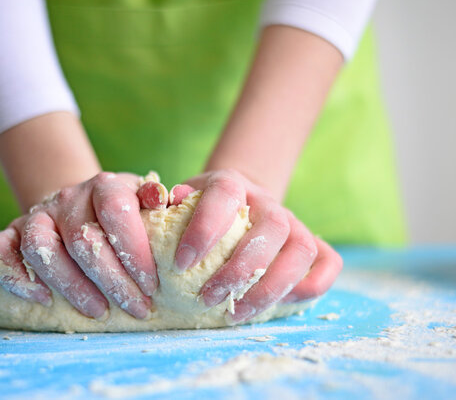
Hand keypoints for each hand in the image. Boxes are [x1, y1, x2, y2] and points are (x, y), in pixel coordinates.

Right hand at [0, 172, 159, 319]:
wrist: (79, 204)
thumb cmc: (120, 212)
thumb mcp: (143, 202)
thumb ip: (156, 201)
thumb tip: (167, 198)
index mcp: (104, 186)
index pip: (115, 212)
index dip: (133, 251)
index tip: (152, 285)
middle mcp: (68, 198)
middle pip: (81, 239)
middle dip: (111, 280)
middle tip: (135, 308)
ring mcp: (37, 214)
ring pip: (42, 248)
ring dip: (70, 285)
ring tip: (98, 312)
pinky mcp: (12, 232)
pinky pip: (0, 252)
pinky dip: (16, 277)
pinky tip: (43, 299)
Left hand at [176, 169, 342, 323]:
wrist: (238, 199)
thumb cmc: (202, 208)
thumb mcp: (181, 201)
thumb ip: (171, 204)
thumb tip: (167, 205)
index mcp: (232, 184)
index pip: (224, 196)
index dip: (204, 229)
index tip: (181, 263)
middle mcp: (269, 201)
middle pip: (271, 228)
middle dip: (240, 269)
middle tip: (208, 298)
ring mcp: (296, 222)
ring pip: (301, 250)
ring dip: (271, 287)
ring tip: (236, 312)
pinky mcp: (314, 243)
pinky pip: (329, 262)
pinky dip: (312, 285)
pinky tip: (281, 305)